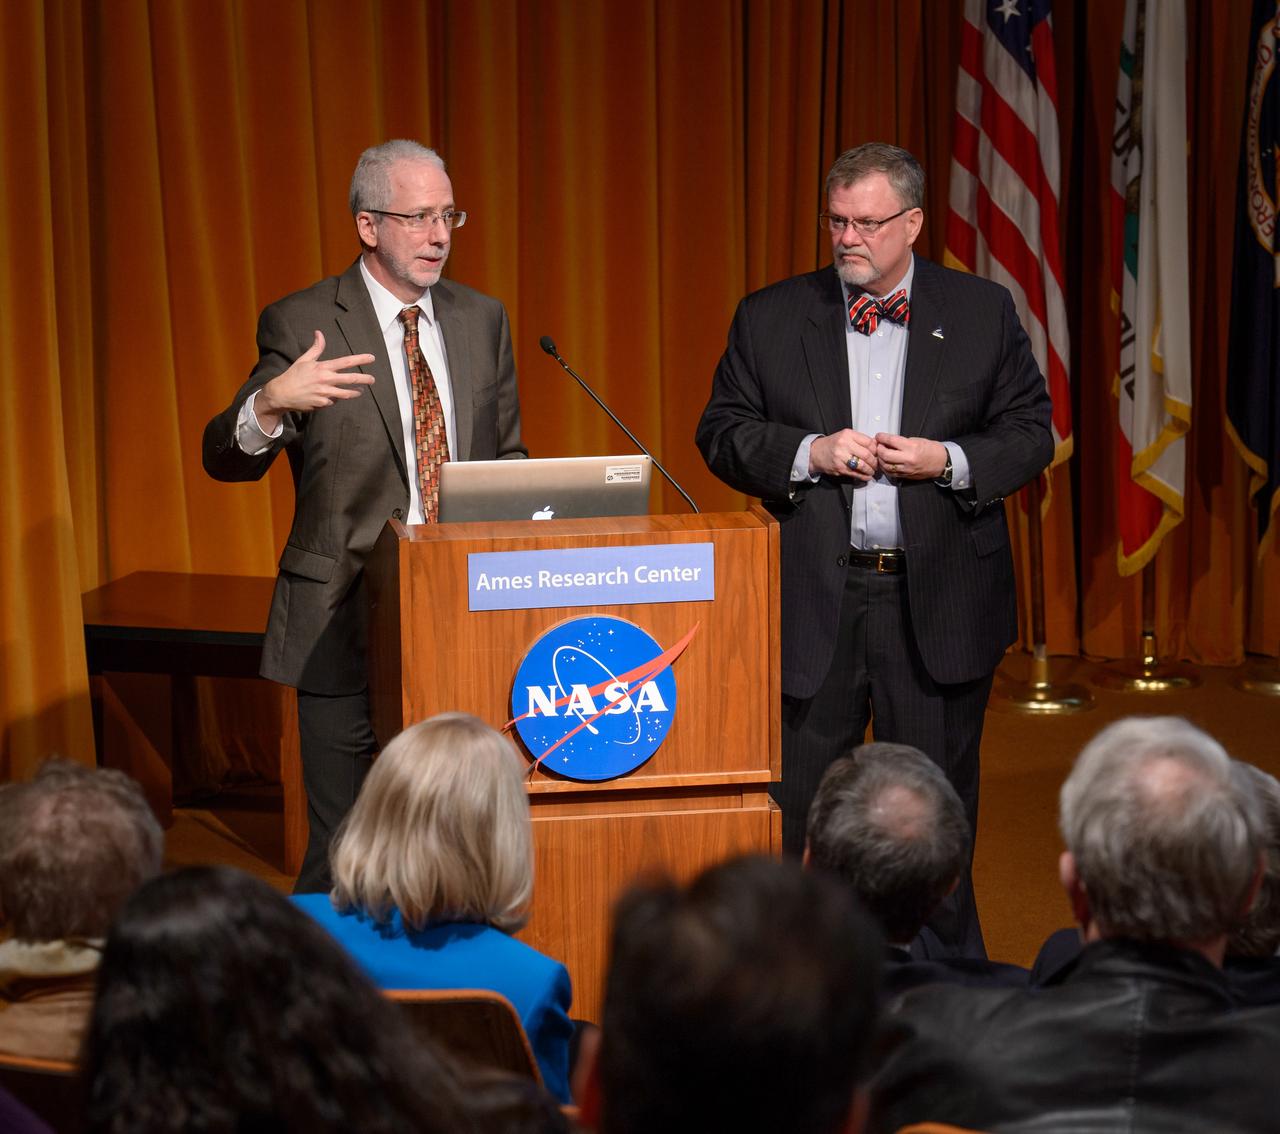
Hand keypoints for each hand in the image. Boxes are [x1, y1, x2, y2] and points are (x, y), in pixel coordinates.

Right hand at [255, 331, 375, 429]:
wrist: (282, 394)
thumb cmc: (294, 375)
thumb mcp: (304, 359)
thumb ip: (316, 348)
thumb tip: (319, 333)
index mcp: (323, 367)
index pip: (346, 362)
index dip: (360, 359)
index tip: (372, 358)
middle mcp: (326, 380)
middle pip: (351, 379)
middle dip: (364, 379)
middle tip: (373, 379)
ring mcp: (325, 393)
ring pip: (346, 393)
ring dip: (355, 392)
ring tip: (361, 391)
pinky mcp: (323, 403)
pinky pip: (334, 401)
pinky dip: (335, 399)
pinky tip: (335, 397)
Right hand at [810, 429, 879, 480]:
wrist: (815, 452)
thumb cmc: (832, 444)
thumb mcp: (845, 436)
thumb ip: (859, 440)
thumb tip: (876, 446)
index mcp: (848, 434)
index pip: (869, 442)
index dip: (876, 450)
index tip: (878, 454)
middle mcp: (844, 444)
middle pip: (867, 454)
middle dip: (874, 462)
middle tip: (876, 464)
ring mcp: (841, 457)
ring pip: (862, 465)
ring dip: (870, 470)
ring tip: (872, 471)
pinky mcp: (839, 468)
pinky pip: (855, 473)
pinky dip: (863, 476)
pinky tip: (866, 476)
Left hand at [874, 434, 947, 479]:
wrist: (942, 462)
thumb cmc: (932, 450)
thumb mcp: (917, 440)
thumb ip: (902, 441)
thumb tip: (889, 442)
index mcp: (911, 447)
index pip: (891, 441)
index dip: (882, 437)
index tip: (879, 436)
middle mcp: (908, 459)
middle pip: (885, 454)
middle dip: (879, 449)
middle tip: (879, 445)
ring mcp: (906, 469)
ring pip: (886, 465)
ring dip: (880, 459)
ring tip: (881, 454)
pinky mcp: (906, 476)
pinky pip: (891, 473)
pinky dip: (885, 467)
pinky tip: (885, 463)